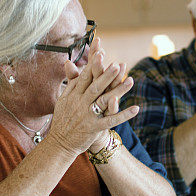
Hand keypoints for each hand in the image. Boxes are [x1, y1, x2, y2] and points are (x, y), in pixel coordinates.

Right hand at [52, 38, 137, 155]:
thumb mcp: (63, 98)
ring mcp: (87, 115)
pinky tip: (136, 108)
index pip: (84, 76)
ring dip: (119, 91)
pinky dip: (123, 115)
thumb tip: (69, 62)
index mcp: (73, 94)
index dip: (92, 64)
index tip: (100, 52)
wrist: (60, 143)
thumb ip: (70, 81)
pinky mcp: (94, 128)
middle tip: (118, 64)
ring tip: (131, 81)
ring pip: (104, 101)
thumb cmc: (63, 119)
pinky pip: (111, 120)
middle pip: (95, 87)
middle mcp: (80, 103)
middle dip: (106, 75)